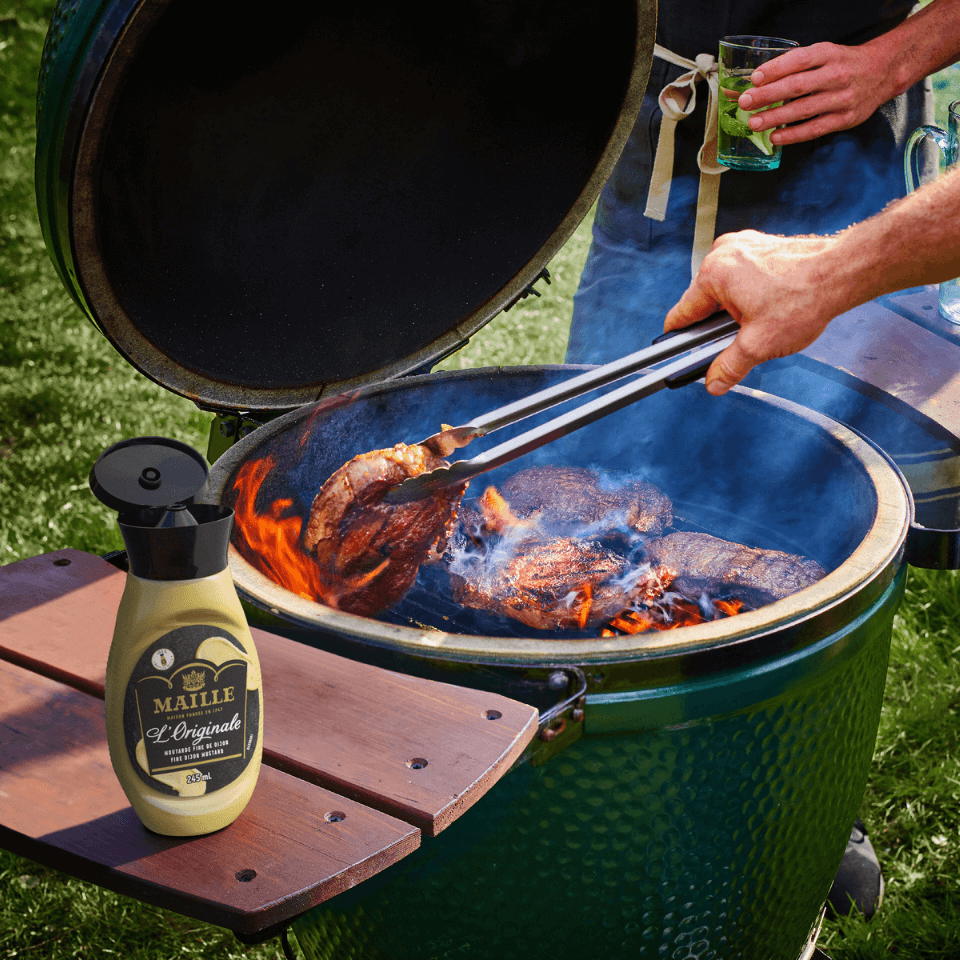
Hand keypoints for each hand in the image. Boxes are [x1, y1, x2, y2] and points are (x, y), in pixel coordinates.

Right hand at [663, 231, 846, 394]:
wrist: (842, 270)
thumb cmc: (804, 298)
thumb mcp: (759, 345)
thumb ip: (729, 366)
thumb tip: (713, 383)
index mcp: (713, 275)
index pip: (681, 315)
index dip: (681, 340)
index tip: (682, 354)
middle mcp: (723, 254)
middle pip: (703, 302)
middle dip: (716, 326)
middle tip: (740, 340)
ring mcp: (742, 246)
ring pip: (724, 290)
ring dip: (733, 311)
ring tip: (760, 323)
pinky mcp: (759, 246)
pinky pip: (741, 277)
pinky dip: (749, 295)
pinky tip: (769, 308)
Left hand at [735, 41, 893, 145]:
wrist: (883, 72)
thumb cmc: (844, 64)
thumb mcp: (825, 54)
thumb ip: (797, 65)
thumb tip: (760, 80)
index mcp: (829, 53)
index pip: (799, 60)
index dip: (775, 69)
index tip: (754, 79)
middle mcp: (836, 74)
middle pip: (797, 86)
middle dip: (767, 95)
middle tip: (745, 102)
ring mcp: (842, 98)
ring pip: (803, 109)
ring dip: (775, 117)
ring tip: (754, 123)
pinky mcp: (845, 119)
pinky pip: (814, 129)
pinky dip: (793, 135)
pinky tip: (775, 137)